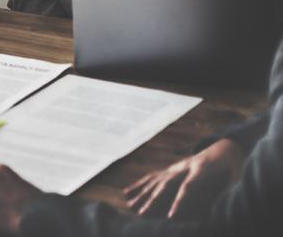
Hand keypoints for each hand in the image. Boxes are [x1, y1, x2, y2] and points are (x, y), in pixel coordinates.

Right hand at [124, 138, 244, 217]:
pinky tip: (127, 193)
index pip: (189, 186)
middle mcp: (184, 166)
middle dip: (153, 200)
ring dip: (141, 194)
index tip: (171, 217)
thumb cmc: (233, 165)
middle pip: (166, 184)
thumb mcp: (238, 175)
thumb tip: (229, 206)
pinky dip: (139, 185)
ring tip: (130, 206)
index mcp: (202, 168)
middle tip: (142, 215)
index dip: (180, 201)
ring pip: (155, 180)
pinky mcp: (170, 169)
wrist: (225, 148)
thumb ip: (234, 187)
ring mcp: (175, 166)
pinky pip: (152, 177)